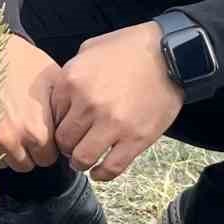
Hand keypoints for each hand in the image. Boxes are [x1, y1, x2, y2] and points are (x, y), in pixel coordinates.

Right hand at [0, 35, 62, 172]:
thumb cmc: (23, 62)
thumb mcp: (54, 82)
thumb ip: (64, 113)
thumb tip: (74, 132)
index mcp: (38, 131)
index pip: (49, 158)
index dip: (48, 145)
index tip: (43, 131)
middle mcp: (15, 140)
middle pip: (29, 164)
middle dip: (30, 151)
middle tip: (27, 128)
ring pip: (7, 163)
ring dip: (11, 151)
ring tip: (11, 125)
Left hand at [50, 23, 182, 182]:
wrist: (171, 55)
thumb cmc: (130, 48)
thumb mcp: (90, 49)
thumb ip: (71, 72)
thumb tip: (61, 97)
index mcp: (73, 81)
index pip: (52, 116)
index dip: (58, 124)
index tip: (67, 126)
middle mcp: (88, 105)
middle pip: (64, 140)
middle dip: (67, 145)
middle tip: (75, 144)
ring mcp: (112, 124)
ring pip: (82, 158)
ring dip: (81, 161)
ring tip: (85, 159)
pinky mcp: (135, 139)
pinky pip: (111, 168)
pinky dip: (101, 174)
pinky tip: (98, 172)